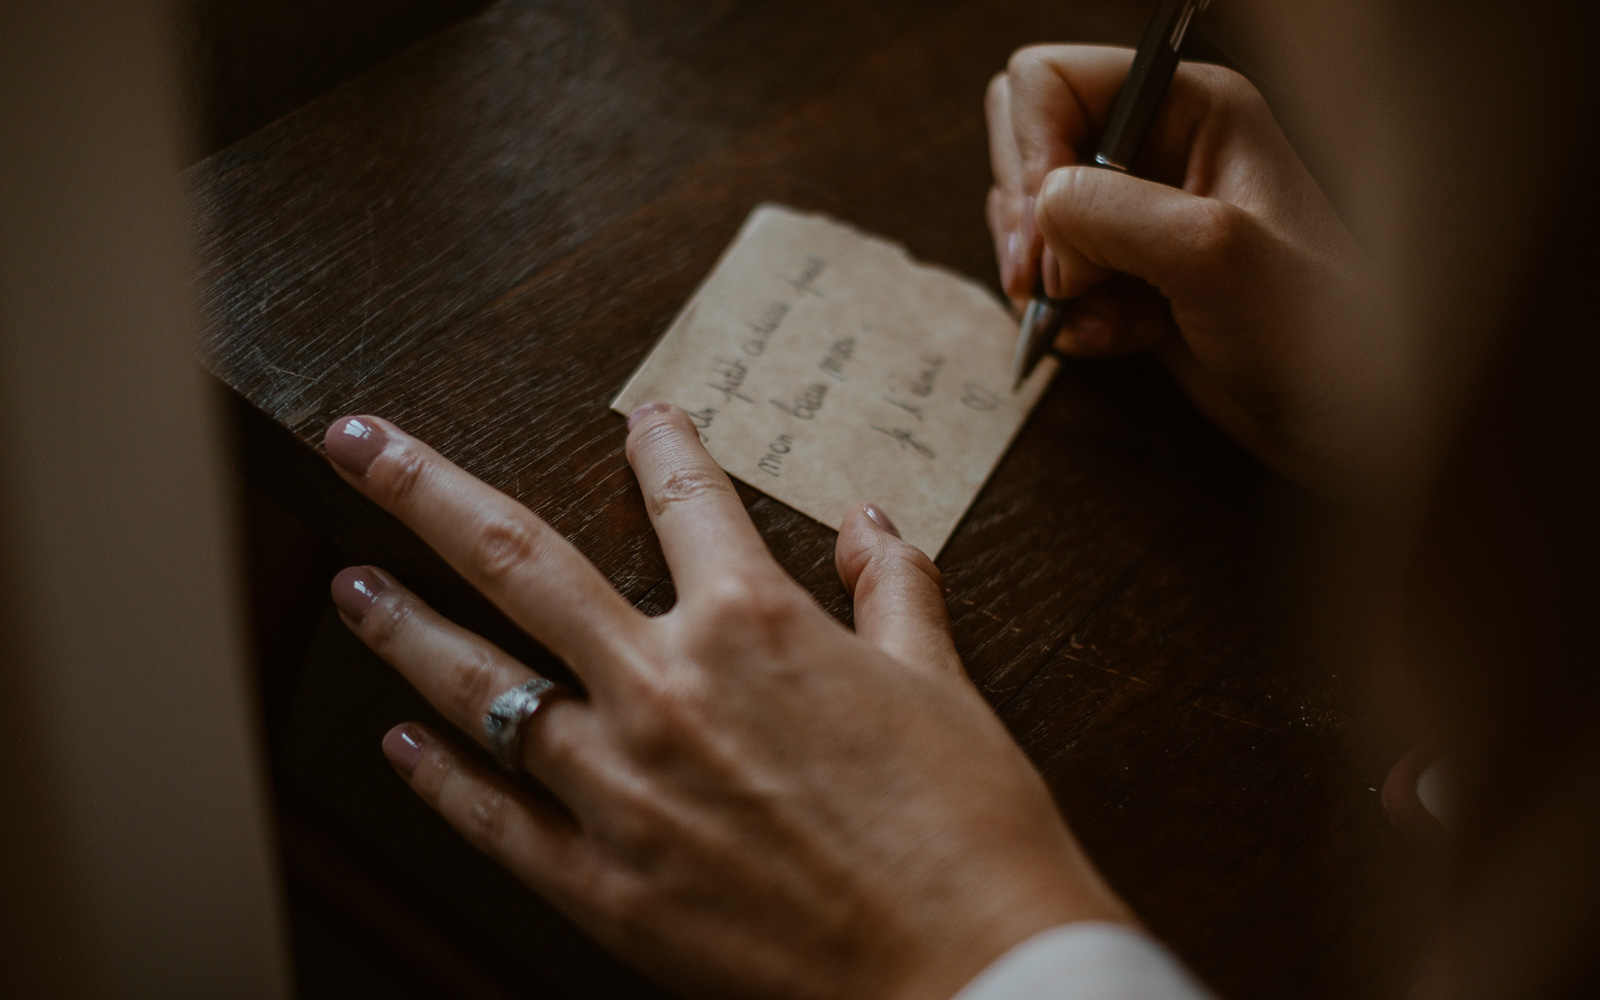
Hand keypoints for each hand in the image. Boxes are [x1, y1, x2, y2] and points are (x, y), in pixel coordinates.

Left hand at [322, 405, 1129, 999]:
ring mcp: (621, 789)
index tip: (641, 420)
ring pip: (480, 687)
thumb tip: (867, 520)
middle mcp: (666, 688)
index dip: (661, 445)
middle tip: (358, 444)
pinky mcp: (603, 887)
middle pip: (516, 561)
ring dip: (403, 628)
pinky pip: (494, 819)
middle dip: (423, 489)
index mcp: (756, 623)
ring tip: (350, 586)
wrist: (968, 969)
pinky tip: (399, 742)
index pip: (687, 499)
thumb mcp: (941, 680)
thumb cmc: (965, 824)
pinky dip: (439, 778)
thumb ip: (895, 585)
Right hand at [987, 45, 1378, 494]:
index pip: (1052, 81)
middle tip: (1048, 279)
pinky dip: (1065, 317)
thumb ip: (1107, 212)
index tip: (1044, 226)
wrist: (1337, 418)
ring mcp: (1138, 217)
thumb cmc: (1310, 330)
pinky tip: (1113, 340)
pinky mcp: (1126, 277)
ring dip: (1045, 278)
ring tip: (1099, 319)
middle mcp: (1159, 150)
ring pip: (1030, 217)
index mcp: (1190, 108)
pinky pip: (1050, 280)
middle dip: (1023, 216)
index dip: (1031, 149)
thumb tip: (1039, 219)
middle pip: (1025, 142)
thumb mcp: (1210, 253)